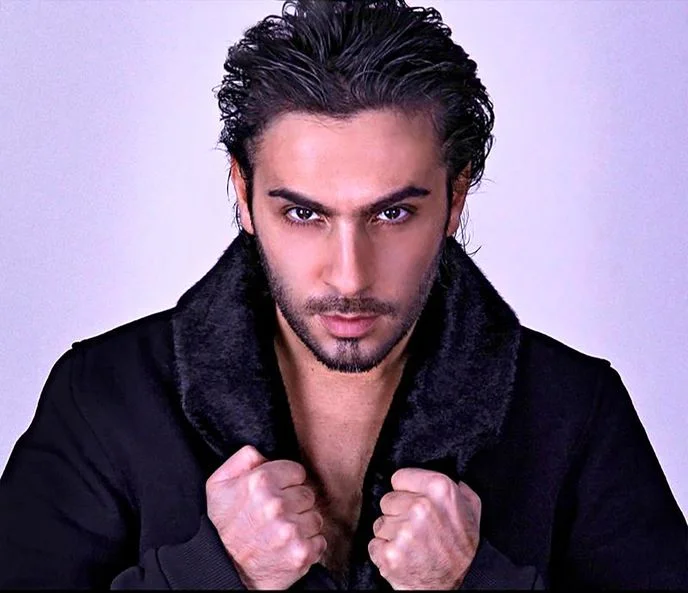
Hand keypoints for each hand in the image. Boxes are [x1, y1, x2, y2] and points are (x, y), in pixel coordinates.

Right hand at [206, 445, 326, 589]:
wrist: (226, 572)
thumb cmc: (223, 527)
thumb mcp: (218, 485)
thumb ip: (242, 459)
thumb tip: (263, 452)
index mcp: (260, 482)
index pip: (296, 471)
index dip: (287, 482)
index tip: (276, 494)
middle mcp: (276, 505)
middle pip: (307, 493)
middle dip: (295, 503)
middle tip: (276, 516)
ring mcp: (290, 530)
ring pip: (315, 517)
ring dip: (302, 525)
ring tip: (281, 533)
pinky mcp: (301, 553)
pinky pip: (320, 540)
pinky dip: (308, 545)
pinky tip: (288, 547)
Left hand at [368, 468, 480, 589]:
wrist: (459, 586)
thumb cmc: (462, 546)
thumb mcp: (471, 509)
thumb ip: (456, 487)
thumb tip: (448, 471)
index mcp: (439, 488)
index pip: (398, 477)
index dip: (406, 492)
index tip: (415, 504)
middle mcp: (421, 506)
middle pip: (387, 500)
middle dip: (397, 513)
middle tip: (416, 528)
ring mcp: (404, 531)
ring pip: (380, 523)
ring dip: (391, 534)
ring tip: (412, 544)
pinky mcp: (391, 554)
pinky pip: (374, 544)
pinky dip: (384, 553)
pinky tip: (403, 556)